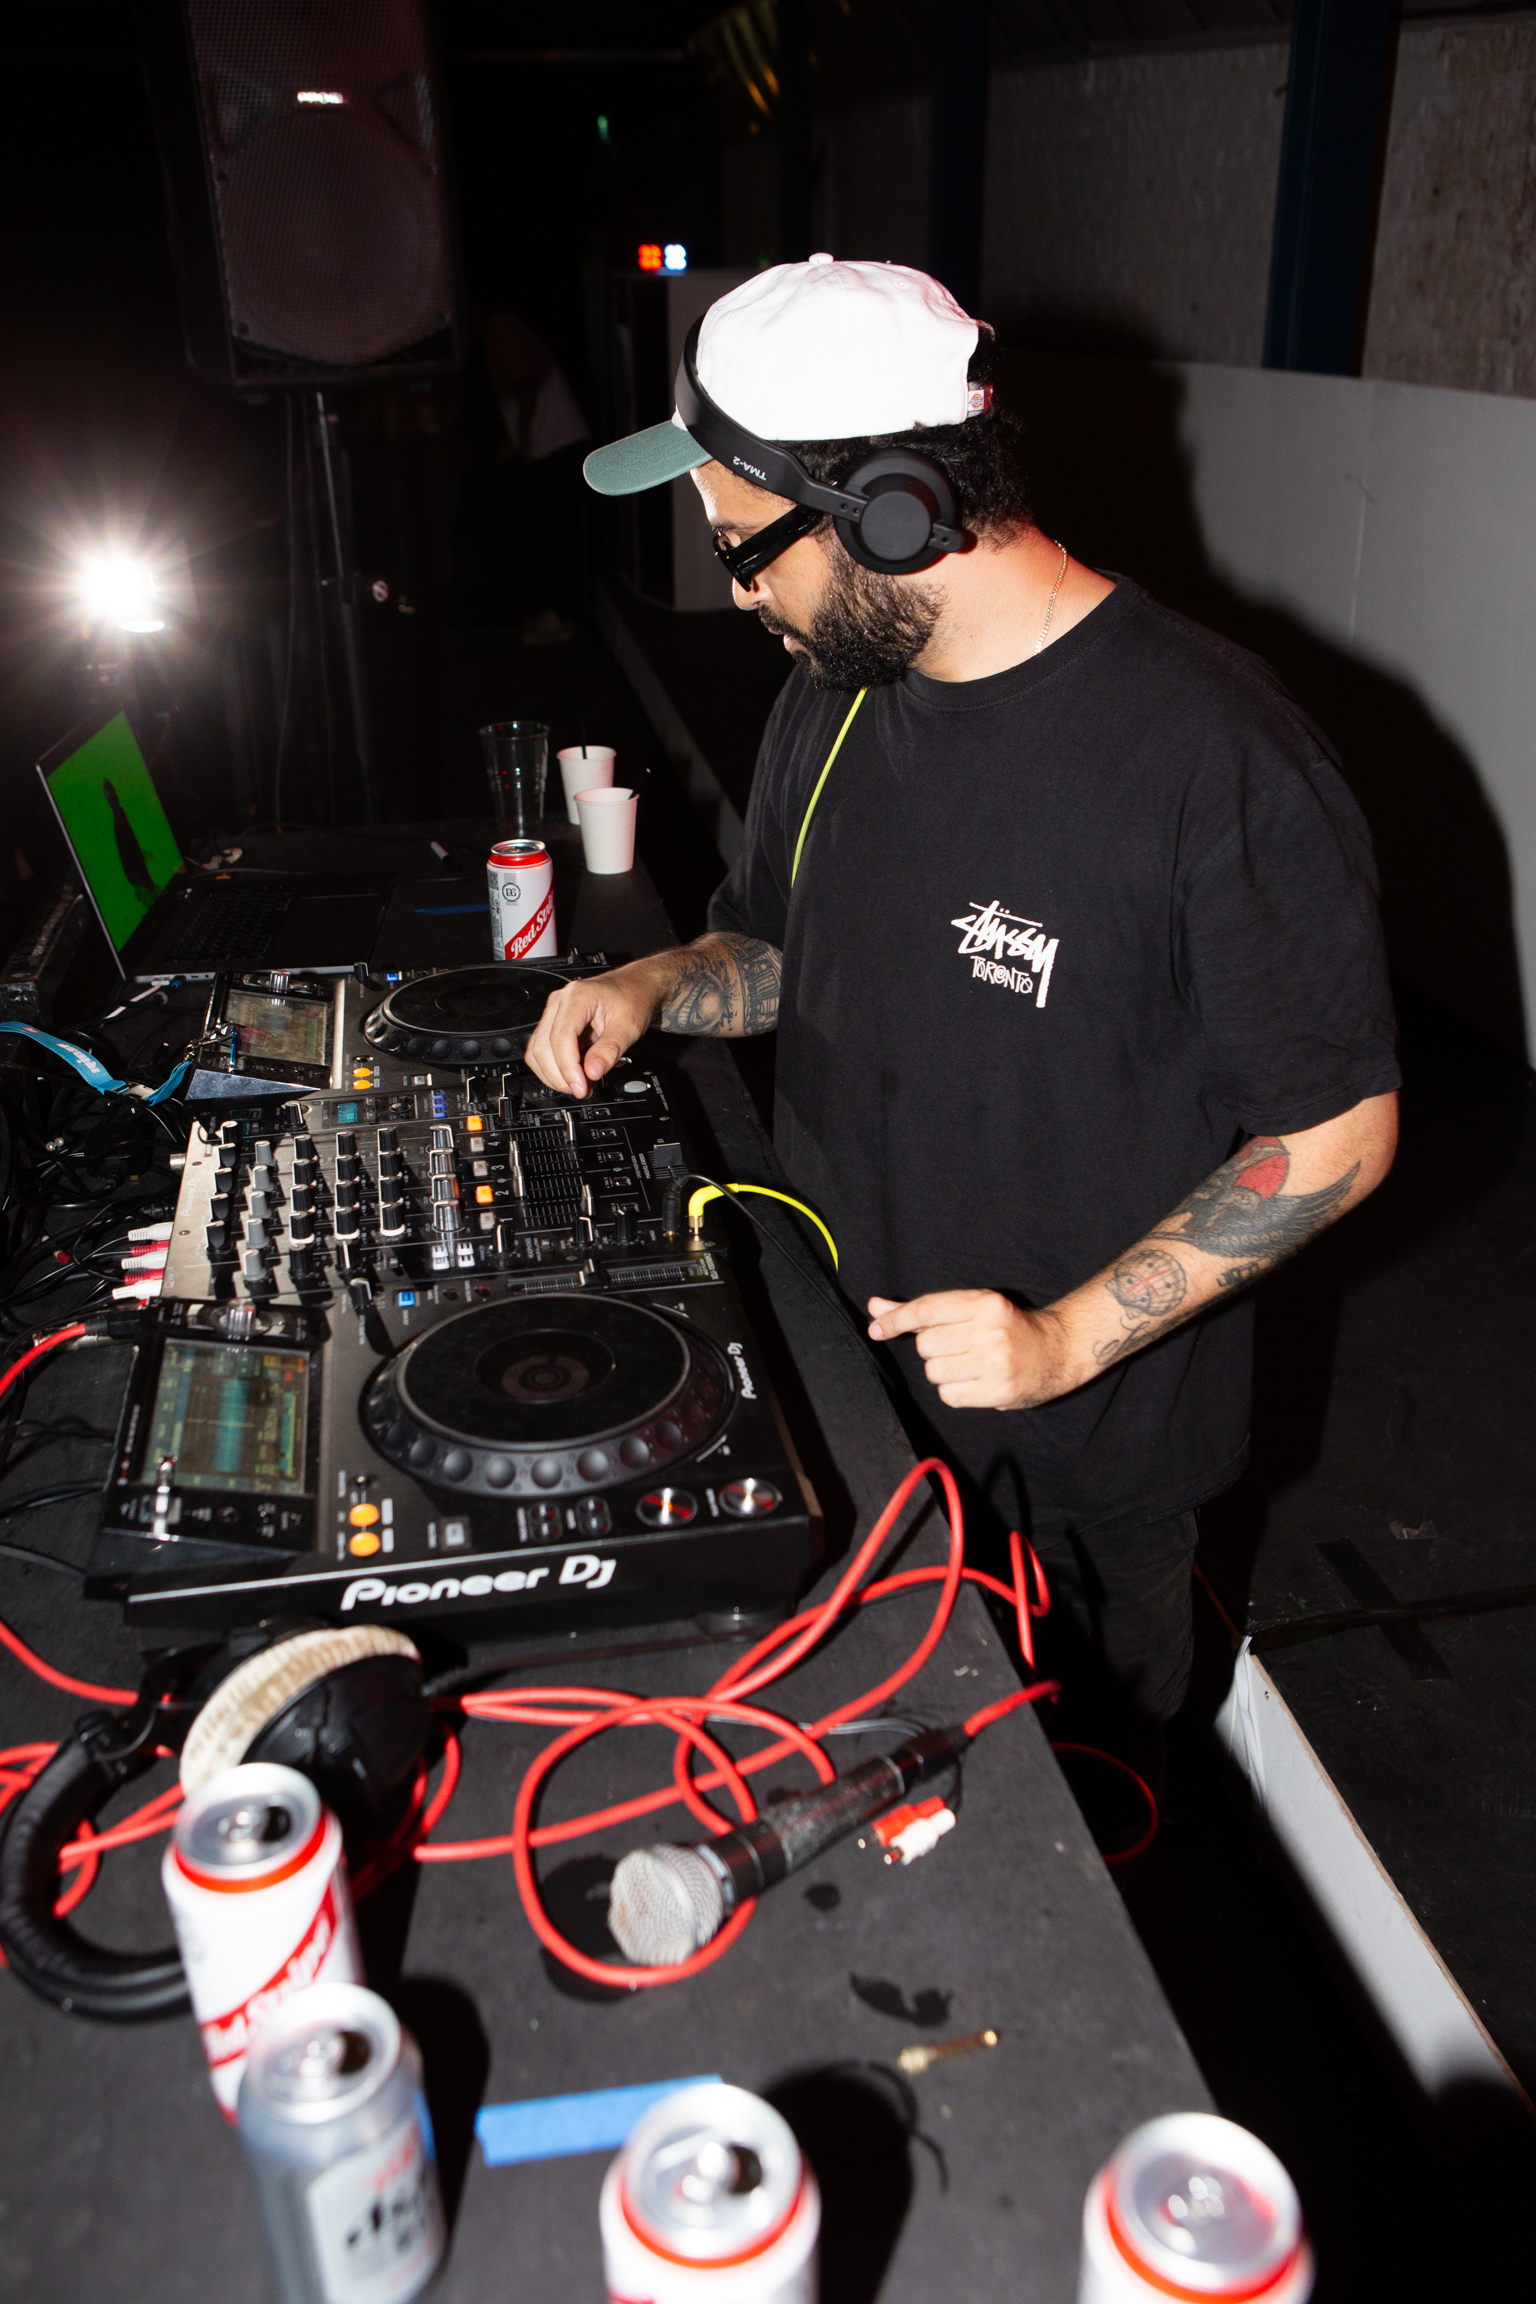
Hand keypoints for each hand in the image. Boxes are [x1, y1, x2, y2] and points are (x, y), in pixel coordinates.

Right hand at [523, 965, 661, 1097]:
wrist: (634, 988)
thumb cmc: (633, 1000)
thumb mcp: (629, 1027)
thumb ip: (609, 1050)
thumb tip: (592, 1073)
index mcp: (578, 996)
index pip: (560, 1036)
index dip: (567, 1067)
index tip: (580, 1087)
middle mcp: (560, 1002)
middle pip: (543, 1046)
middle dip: (560, 1075)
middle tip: (583, 1090)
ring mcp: (554, 1012)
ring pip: (537, 1051)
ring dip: (553, 1075)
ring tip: (579, 1085)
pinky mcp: (553, 1024)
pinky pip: (541, 1050)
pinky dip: (553, 1068)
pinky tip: (572, 1076)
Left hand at [867, 1290, 1077, 1409]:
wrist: (1058, 1351)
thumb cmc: (1009, 1327)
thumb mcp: (973, 1307)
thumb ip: (924, 1310)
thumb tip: (877, 1308)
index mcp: (985, 1303)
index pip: (927, 1310)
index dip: (896, 1320)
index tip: (876, 1329)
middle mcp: (991, 1331)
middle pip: (926, 1345)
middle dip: (933, 1348)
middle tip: (959, 1346)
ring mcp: (996, 1363)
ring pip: (934, 1372)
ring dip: (943, 1371)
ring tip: (970, 1364)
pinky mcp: (999, 1392)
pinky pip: (948, 1396)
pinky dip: (954, 1391)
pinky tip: (975, 1381)